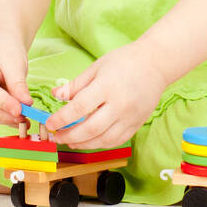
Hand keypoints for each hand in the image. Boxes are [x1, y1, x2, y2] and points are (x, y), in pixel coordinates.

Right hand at [0, 33, 32, 126]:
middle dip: (2, 116)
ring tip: (24, 120)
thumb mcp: (15, 63)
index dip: (3, 103)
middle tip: (23, 118)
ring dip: (4, 119)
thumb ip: (18, 84)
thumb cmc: (6, 51)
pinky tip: (19, 119)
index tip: (20, 111)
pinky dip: (4, 118)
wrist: (1, 47)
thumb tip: (26, 104)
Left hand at [43, 41, 166, 148]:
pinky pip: (117, 140)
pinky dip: (100, 144)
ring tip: (70, 141)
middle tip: (57, 137)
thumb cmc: (125, 61)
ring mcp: (130, 117)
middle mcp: (120, 104)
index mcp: (107, 86)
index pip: (79, 108)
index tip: (50, 123)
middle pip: (90, 128)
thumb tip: (55, 95)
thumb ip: (75, 84)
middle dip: (70, 136)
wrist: (156, 64)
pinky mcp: (137, 124)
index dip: (61, 119)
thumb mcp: (96, 67)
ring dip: (84, 144)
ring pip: (104, 139)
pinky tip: (89, 141)